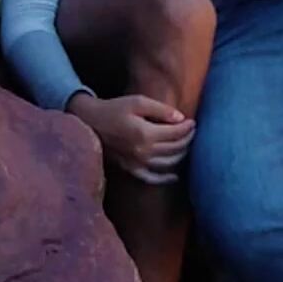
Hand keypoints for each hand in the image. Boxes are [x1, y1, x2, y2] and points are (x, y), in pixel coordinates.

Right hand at [67, 94, 195, 184]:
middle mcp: (142, 151)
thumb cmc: (114, 109)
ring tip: (186, 145)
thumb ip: (161, 110)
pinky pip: (150, 178)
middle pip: (174, 148)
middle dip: (187, 139)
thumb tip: (181, 118)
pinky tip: (174, 176)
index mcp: (145, 133)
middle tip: (192, 131)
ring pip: (167, 163)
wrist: (89, 121)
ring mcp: (136, 163)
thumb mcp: (138, 102)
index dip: (187, 128)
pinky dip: (164, 179)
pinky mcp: (129, 169)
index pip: (175, 133)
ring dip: (181, 154)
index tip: (193, 122)